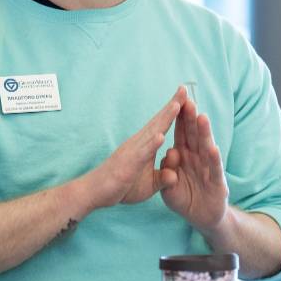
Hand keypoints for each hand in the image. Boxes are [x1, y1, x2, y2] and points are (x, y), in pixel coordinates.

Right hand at [85, 91, 183, 209]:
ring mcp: (133, 151)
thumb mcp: (149, 185)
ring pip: (151, 132)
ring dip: (164, 118)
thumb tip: (174, 176)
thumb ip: (163, 178)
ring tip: (177, 104)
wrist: (95, 192)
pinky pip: (142, 153)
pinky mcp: (128, 163)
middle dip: (173, 105)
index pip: (162, 125)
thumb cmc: (121, 187)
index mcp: (145, 146)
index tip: (186, 97)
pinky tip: (161, 136)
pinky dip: (151, 144)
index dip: (174, 112)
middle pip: (159, 121)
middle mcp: (139, 143)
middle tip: (185, 88)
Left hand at [159, 92, 229, 233]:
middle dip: (191, 120)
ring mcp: (208, 169)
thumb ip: (166, 172)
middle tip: (188, 102)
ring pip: (205, 148)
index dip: (178, 119)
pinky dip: (213, 160)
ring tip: (202, 118)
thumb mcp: (168, 187)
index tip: (175, 101)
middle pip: (194, 136)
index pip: (181, 133)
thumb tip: (169, 154)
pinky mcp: (217, 183)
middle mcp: (198, 158)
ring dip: (204, 133)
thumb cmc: (185, 198)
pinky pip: (214, 170)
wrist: (201, 218)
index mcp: (184, 156)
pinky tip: (213, 148)